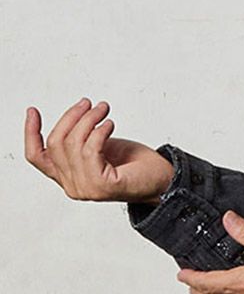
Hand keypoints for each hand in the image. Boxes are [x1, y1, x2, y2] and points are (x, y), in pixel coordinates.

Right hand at [24, 97, 174, 202]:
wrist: (162, 179)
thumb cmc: (134, 165)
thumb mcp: (99, 146)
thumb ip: (79, 141)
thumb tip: (72, 119)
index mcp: (68, 178)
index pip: (37, 156)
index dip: (31, 132)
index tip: (34, 111)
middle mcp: (73, 187)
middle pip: (56, 143)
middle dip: (72, 117)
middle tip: (90, 104)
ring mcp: (86, 189)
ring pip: (73, 143)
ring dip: (89, 120)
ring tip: (104, 111)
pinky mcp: (102, 186)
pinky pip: (91, 149)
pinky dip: (100, 132)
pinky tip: (110, 124)